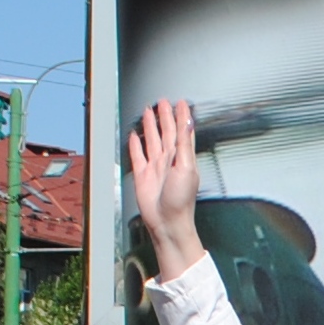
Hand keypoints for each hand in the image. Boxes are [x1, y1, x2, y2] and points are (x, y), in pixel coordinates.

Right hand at [124, 99, 206, 283]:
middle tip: (162, 102)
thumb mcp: (186, 168)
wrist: (167, 222)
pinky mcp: (143, 174)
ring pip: (153, 140)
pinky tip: (136, 136)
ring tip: (148, 112)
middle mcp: (169, 160)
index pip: (183, 131)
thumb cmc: (180, 201)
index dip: (182, 116)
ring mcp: (156, 167)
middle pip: (167, 132)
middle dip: (165, 116)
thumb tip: (188, 122)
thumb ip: (184, 144)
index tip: (181, 103)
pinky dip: (136, 144)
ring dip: (151, 126)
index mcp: (183, 158)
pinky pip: (138, 155)